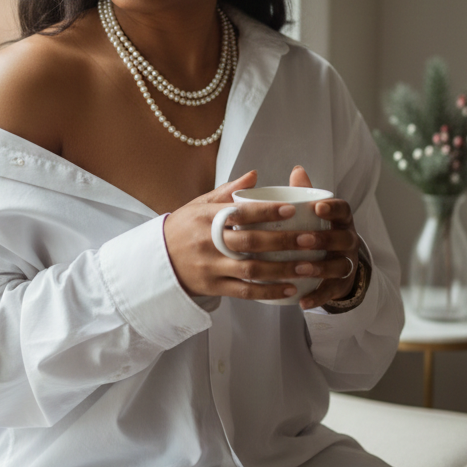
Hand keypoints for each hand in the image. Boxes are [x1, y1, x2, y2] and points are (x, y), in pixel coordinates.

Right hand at [163, 169, 317, 302]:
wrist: (157, 262)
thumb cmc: (183, 228)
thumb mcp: (199, 205)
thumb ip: (227, 192)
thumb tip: (254, 175)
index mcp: (206, 218)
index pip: (240, 213)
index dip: (266, 211)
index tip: (291, 210)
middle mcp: (208, 243)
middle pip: (251, 243)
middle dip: (283, 242)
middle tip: (309, 239)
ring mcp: (211, 267)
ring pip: (251, 270)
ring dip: (282, 269)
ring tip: (307, 266)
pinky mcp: (214, 287)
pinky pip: (245, 292)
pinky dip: (268, 291)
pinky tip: (289, 288)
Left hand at [287, 166, 359, 309]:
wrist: (337, 266)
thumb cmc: (320, 231)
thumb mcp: (315, 214)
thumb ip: (306, 194)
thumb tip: (297, 170)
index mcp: (341, 221)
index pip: (344, 210)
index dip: (333, 209)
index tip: (318, 207)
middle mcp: (348, 241)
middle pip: (343, 239)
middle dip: (324, 239)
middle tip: (302, 240)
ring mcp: (346, 263)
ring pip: (339, 266)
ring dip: (320, 268)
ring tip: (300, 269)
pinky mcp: (340, 285)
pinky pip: (331, 291)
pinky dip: (317, 297)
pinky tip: (302, 302)